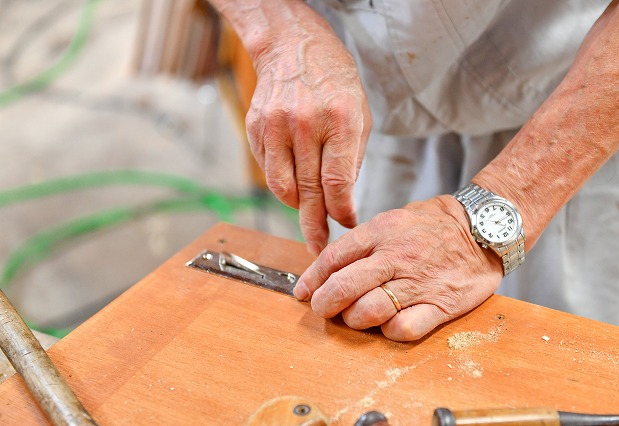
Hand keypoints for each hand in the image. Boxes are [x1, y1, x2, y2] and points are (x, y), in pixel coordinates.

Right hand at [246, 18, 370, 254]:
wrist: (294, 47)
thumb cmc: (334, 82)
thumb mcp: (360, 115)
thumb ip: (351, 160)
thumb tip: (342, 203)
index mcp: (340, 119)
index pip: (338, 182)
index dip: (341, 212)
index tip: (346, 225)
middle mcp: (305, 124)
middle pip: (310, 191)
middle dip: (315, 226)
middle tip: (318, 248)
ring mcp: (276, 125)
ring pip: (283, 187)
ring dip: (297, 206)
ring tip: (307, 209)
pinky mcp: (256, 127)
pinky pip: (267, 170)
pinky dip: (282, 182)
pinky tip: (293, 174)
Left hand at [294, 196, 502, 340]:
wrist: (484, 227)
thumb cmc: (433, 225)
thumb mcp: (393, 219)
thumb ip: (363, 242)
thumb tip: (328, 266)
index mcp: (381, 232)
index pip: (333, 258)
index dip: (312, 279)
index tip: (302, 292)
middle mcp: (396, 257)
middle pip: (344, 287)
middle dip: (324, 304)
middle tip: (322, 310)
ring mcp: (418, 283)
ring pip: (369, 311)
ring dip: (354, 320)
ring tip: (356, 318)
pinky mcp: (441, 305)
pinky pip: (404, 329)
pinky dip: (389, 332)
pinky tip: (388, 326)